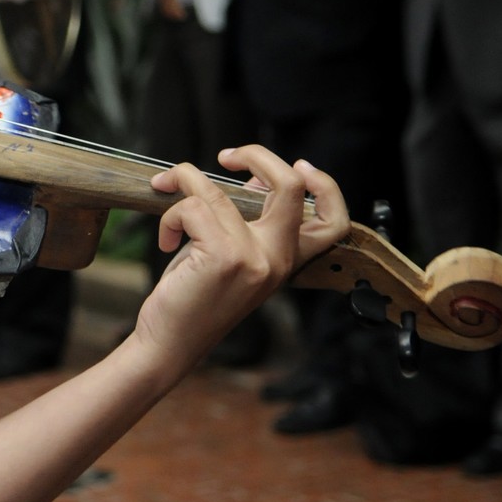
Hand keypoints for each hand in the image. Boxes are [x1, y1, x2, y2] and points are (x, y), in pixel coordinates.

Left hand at [135, 148, 346, 371]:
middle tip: (226, 156)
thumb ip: (247, 223)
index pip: (334, 221)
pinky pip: (192, 206)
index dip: (325, 185)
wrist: (170, 345)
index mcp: (286, 259)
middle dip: (256, 155)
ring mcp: (254, 257)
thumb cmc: (195, 299)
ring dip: (183, 183)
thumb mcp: (232, 257)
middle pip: (290, 185)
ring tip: (167, 196)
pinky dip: (170, 215)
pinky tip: (166, 239)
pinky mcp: (224, 256)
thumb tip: (250, 179)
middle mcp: (277, 258)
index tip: (297, 164)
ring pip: (218, 190)